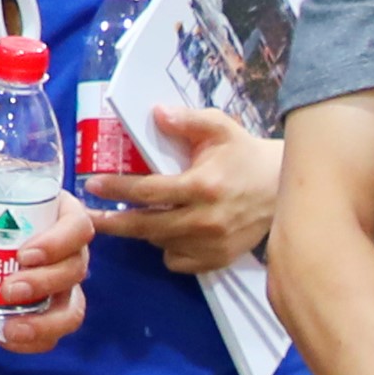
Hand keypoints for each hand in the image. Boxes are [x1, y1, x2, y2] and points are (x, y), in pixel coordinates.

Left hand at [0, 174, 93, 351]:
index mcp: (60, 214)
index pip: (78, 227)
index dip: (59, 243)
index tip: (25, 254)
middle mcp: (69, 251)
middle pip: (75, 269)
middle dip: (44, 283)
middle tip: (8, 289)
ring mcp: (61, 284)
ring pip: (71, 308)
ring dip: (45, 322)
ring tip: (11, 328)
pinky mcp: (48, 310)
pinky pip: (53, 332)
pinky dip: (35, 340)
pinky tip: (6, 339)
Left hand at [91, 107, 283, 277]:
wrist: (282, 188)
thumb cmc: (244, 155)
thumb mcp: (219, 127)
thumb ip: (187, 120)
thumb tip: (155, 113)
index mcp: (202, 186)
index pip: (148, 192)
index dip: (117, 190)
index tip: (92, 186)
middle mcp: (205, 220)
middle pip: (146, 227)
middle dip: (113, 223)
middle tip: (91, 217)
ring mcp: (211, 244)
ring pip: (160, 244)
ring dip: (145, 231)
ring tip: (138, 216)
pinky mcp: (218, 259)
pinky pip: (177, 261)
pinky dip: (168, 249)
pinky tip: (171, 232)